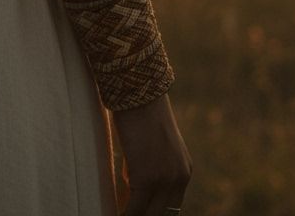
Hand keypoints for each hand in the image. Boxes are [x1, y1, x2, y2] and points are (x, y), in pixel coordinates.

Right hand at [111, 93, 191, 215]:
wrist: (138, 91)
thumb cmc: (139, 110)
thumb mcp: (150, 144)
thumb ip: (148, 167)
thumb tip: (131, 185)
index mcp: (183, 170)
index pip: (171, 208)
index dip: (153, 214)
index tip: (137, 213)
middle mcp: (179, 178)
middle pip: (162, 215)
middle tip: (125, 214)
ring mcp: (165, 180)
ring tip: (117, 215)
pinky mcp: (147, 180)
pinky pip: (134, 211)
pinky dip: (122, 214)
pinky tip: (111, 213)